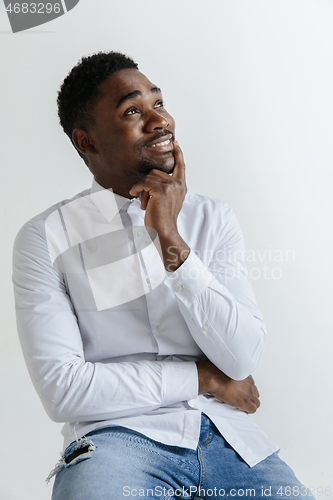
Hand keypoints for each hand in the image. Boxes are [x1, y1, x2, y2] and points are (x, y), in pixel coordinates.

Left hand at [129, 141, 189, 270]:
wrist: (164, 231)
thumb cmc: (163, 219)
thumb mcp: (168, 201)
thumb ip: (166, 189)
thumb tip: (151, 180)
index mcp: (181, 186)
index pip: (181, 166)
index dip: (178, 154)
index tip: (175, 143)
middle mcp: (178, 184)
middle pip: (156, 172)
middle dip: (147, 184)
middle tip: (146, 200)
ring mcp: (170, 186)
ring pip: (149, 178)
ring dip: (142, 190)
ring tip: (145, 203)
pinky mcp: (161, 190)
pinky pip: (143, 184)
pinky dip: (136, 190)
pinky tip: (134, 196)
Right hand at [196, 360, 259, 413]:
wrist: (214, 378)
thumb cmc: (215, 371)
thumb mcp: (225, 368)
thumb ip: (229, 372)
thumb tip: (223, 373)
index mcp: (245, 374)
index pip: (251, 384)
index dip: (247, 390)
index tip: (242, 392)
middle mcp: (249, 383)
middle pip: (256, 393)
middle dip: (251, 397)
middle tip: (244, 400)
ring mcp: (248, 393)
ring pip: (256, 402)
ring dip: (251, 404)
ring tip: (244, 406)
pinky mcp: (244, 402)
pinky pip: (252, 409)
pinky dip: (249, 410)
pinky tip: (243, 410)